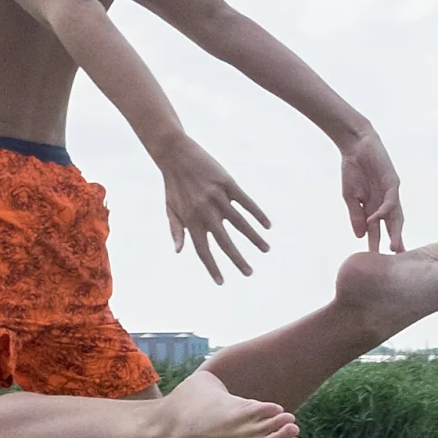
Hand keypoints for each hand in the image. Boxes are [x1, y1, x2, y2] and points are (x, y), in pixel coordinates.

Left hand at [158, 140, 271, 283]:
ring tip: (266, 249)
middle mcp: (205, 212)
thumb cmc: (172, 185)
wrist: (175, 155)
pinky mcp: (227, 183)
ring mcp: (218, 197)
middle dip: (237, 259)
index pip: (203, 250)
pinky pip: (246, 202)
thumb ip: (176, 230)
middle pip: (224, 241)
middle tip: (249, 273)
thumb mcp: (170, 209)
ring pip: (240, 223)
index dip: (212, 267)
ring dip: (254, 238)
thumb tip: (180, 252)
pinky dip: (257, 214)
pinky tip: (267, 225)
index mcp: (191, 220)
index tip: (221, 282)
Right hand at [338, 129, 402, 254]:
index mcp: (375, 206)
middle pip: (392, 226)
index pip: (377, 229)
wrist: (355, 146)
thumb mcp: (351, 197)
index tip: (377, 261)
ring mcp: (391, 192)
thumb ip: (356, 215)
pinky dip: (384, 211)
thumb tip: (359, 236)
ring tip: (394, 247)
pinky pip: (390, 200)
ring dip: (396, 231)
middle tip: (395, 260)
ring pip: (396, 216)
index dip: (378, 243)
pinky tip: (376, 220)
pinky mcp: (392, 181)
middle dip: (394, 242)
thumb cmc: (353, 169)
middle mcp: (386, 202)